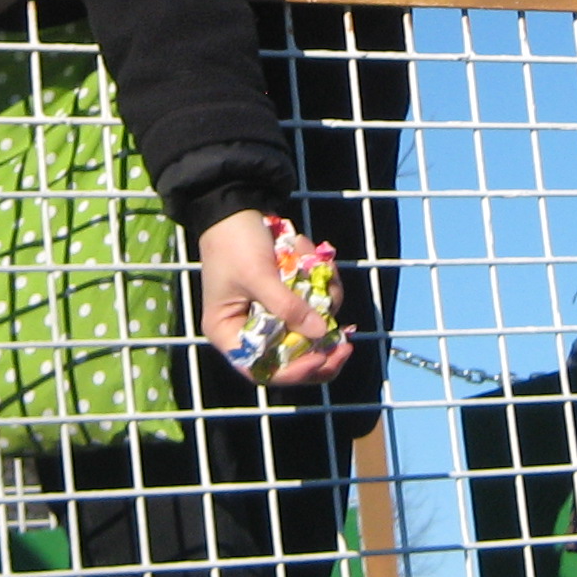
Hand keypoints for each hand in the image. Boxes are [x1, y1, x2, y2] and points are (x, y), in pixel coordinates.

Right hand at [196, 209, 350, 388]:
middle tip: (347, 346)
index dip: (294, 371)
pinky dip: (322, 283)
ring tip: (323, 265)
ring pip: (308, 328)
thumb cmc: (234, 243)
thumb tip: (323, 333)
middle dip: (321, 349)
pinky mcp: (286, 297)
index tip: (322, 357)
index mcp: (229, 333)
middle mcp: (248, 330)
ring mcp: (269, 313)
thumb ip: (288, 306)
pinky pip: (311, 303)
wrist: (235, 205)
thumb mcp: (259, 275)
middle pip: (289, 358)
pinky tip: (318, 257)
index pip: (262, 369)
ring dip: (325, 302)